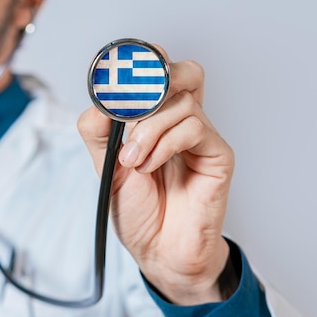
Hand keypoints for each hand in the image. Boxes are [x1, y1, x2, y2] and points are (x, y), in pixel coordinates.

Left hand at [78, 45, 234, 304]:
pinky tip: (150, 166)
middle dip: (153, 81)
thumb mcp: (105, 166)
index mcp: (157, 120)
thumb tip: (102, 97)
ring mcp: (202, 137)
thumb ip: (99, 129)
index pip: (158, 73)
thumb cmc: (138, 210)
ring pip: (182, 100)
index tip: (114, 79)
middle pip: (185, 71)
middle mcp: (182, 123)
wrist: (158, 251)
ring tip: (133, 160)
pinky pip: (194, 127)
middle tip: (129, 109)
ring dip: (148, 129)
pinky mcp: (218, 154)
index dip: (141, 65)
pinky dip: (165, 143)